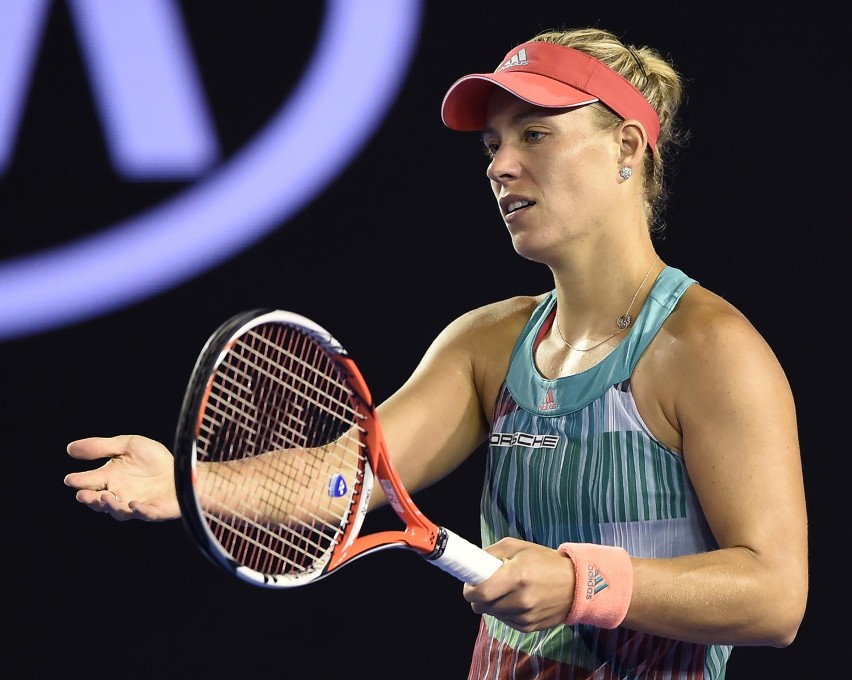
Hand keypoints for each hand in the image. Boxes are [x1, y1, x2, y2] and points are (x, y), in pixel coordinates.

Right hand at [64, 435, 179, 520]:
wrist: (183, 466)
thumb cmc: (154, 459)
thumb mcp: (127, 446)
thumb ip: (101, 447)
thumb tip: (69, 449)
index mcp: (110, 478)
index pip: (89, 482)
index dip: (79, 481)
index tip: (71, 479)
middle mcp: (120, 494)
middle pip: (100, 502)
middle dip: (90, 499)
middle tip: (82, 495)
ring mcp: (136, 504)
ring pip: (118, 511)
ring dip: (111, 506)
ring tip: (105, 497)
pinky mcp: (155, 510)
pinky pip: (145, 514)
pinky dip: (138, 511)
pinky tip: (133, 504)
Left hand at [463, 537, 574, 631]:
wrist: (577, 585)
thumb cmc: (545, 561)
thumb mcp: (518, 546)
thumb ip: (492, 553)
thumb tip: (472, 563)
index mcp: (517, 576)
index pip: (480, 593)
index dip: (469, 589)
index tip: (470, 583)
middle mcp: (521, 600)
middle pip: (482, 606)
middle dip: (479, 596)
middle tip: (487, 585)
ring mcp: (526, 616)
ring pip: (492, 614)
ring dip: (493, 604)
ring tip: (506, 590)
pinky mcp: (529, 627)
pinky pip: (505, 621)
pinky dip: (505, 612)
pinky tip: (516, 600)